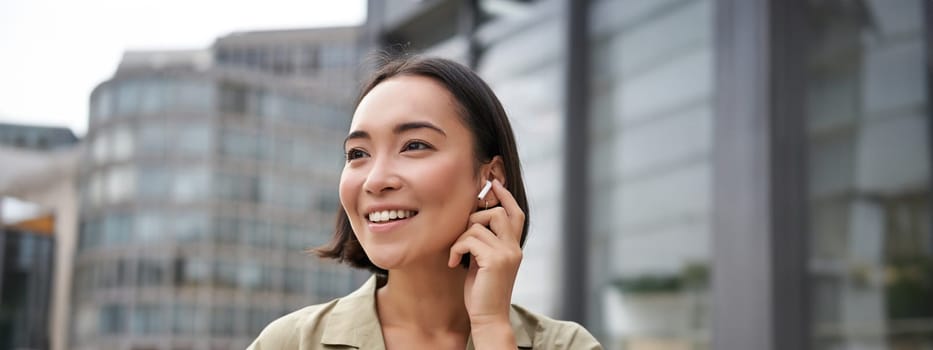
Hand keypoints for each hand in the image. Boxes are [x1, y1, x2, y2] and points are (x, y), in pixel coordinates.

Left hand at [447, 179, 524, 337]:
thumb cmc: (481, 292)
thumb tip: (472, 219)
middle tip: (462, 234)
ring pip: (479, 224)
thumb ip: (484, 242)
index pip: (516, 214)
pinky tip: (454, 263)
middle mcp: (514, 248)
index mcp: (514, 248)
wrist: (488, 318)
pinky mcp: (495, 260)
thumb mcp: (484, 262)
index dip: (506, 196)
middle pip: (498, 212)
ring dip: (461, 236)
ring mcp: (507, 253)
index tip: (493, 184)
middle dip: (475, 217)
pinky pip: (469, 239)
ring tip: (457, 254)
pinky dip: (456, 248)